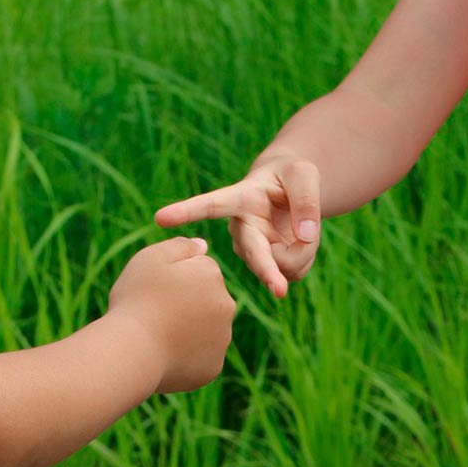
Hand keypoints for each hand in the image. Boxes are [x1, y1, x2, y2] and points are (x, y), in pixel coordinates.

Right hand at [108, 237, 236, 392]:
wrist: (130, 352)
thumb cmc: (137, 300)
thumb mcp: (150, 258)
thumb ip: (180, 246)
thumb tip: (202, 245)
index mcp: (212, 276)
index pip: (198, 269)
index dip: (173, 276)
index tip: (156, 288)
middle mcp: (226, 306)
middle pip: (205, 298)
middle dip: (186, 301)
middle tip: (156, 311)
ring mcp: (221, 339)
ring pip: (203, 328)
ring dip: (187, 328)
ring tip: (158, 333)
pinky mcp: (212, 367)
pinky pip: (199, 355)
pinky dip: (185, 354)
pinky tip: (164, 354)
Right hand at [154, 157, 320, 298]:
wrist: (291, 192)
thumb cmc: (293, 176)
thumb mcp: (305, 175)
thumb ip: (306, 200)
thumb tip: (305, 236)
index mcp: (241, 198)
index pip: (212, 205)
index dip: (187, 211)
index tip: (160, 218)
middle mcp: (240, 229)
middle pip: (253, 254)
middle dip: (267, 271)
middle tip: (280, 291)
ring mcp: (251, 251)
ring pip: (280, 266)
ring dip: (303, 255)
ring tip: (307, 231)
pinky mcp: (265, 266)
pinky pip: (290, 275)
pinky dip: (305, 263)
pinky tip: (300, 246)